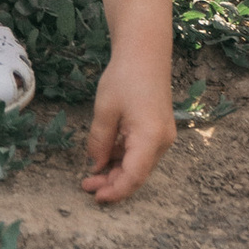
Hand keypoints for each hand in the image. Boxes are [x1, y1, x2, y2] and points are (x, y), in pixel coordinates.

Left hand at [80, 50, 176, 203]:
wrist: (145, 52)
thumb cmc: (124, 77)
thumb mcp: (105, 111)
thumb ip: (99, 142)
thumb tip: (96, 165)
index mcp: (150, 138)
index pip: (134, 177)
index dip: (115, 191)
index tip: (95, 197)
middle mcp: (162, 141)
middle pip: (137, 174)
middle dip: (112, 183)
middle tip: (86, 185)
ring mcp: (163, 136)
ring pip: (139, 164)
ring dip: (117, 172)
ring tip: (92, 175)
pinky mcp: (159, 130)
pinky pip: (141, 152)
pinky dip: (124, 158)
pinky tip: (106, 156)